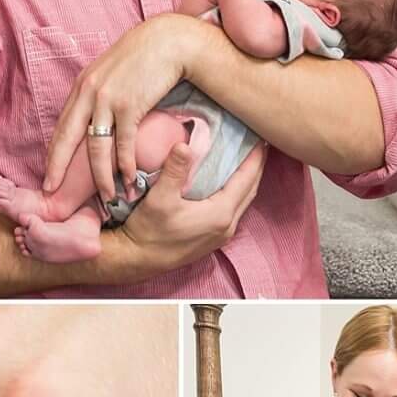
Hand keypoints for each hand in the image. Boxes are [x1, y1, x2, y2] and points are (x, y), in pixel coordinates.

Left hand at [43, 15, 200, 197]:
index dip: (53, 152)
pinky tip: (129, 180)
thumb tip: (91, 117)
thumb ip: (96, 94)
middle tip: (51, 191)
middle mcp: (88, 93)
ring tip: (106, 196)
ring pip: (96, 149)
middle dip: (57, 168)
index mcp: (81, 86)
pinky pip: (123, 144)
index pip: (61, 126)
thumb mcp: (109, 73)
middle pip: (67, 139)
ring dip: (101, 177)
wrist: (168, 41)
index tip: (48, 172)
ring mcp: (107, 100)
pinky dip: (126, 165)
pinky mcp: (129, 106)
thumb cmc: (141, 58)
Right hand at [107, 142, 266, 280]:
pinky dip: (237, 192)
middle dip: (256, 166)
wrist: (137, 260)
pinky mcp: (214, 238)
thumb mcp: (159, 198)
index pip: (246, 178)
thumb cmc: (148, 232)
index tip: (259, 136)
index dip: (254, 156)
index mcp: (220, 214)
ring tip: (246, 158)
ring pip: (243, 201)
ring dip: (247, 179)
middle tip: (257, 142)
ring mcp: (222, 234)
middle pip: (251, 189)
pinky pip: (234, 210)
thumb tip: (185, 145)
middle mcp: (227, 226)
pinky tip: (229, 182)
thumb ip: (175, 170)